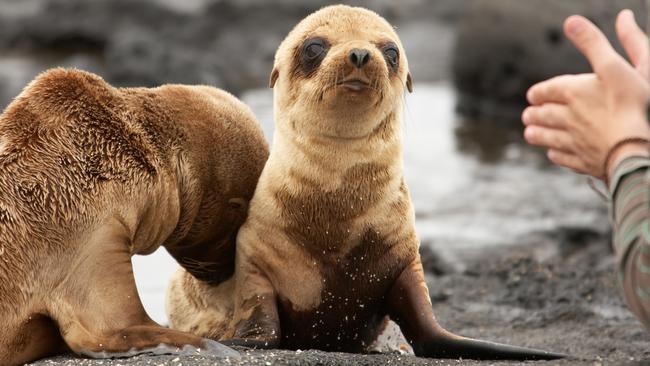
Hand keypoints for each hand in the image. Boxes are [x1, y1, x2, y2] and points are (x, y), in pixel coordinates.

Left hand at [522, 10, 649, 180]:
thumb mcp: (614, 65)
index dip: (540, 92)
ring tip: (530, 133)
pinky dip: (556, 153)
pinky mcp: (584, 162)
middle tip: (527, 115)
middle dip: (535, 114)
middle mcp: (568, 118)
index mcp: (573, 93)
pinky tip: (553, 153)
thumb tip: (571, 21)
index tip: (533, 95)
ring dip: (537, 134)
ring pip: (548, 137)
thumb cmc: (630, 105)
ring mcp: (575, 143)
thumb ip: (593, 43)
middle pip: (544, 115)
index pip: (548, 90)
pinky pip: (564, 158)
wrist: (636, 149)